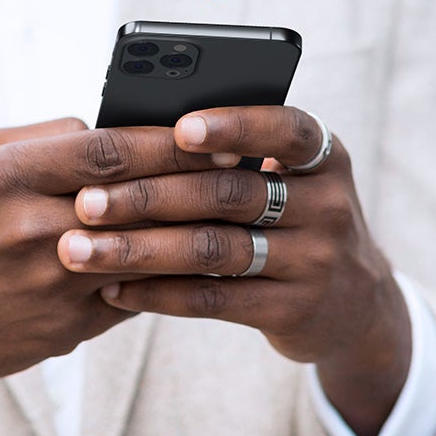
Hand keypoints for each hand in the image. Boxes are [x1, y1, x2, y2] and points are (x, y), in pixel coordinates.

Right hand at [0, 118, 216, 435]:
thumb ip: (49, 134)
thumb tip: (115, 124)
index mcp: (12, 174)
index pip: (108, 149)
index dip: (169, 142)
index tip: (214, 134)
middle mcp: (32, 227)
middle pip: (138, 201)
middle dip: (197, 184)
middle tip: (244, 171)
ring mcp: (51, 284)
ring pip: (146, 253)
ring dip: (197, 233)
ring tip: (241, 215)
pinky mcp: (66, 328)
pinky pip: (138, 296)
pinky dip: (173, 278)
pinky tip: (206, 261)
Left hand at [58, 106, 412, 435]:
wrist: (355, 304)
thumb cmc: (297, 221)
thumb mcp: (295, 181)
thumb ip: (242, 160)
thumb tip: (141, 136)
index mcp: (325, 157)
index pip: (286, 131)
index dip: (236, 126)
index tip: (179, 127)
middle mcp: (328, 205)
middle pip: (230, 192)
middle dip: (150, 194)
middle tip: (87, 199)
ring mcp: (315, 260)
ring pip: (214, 249)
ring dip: (140, 248)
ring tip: (79, 249)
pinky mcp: (294, 309)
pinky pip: (214, 300)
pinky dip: (159, 294)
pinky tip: (114, 289)